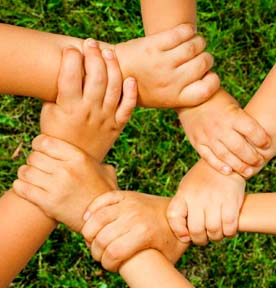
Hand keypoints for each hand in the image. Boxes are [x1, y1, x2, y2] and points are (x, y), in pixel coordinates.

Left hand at [13, 135, 116, 231]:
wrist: (102, 219)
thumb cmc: (104, 193)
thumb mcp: (106, 172)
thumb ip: (96, 161)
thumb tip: (93, 158)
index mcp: (79, 158)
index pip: (46, 142)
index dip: (38, 144)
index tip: (40, 149)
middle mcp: (67, 170)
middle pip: (34, 156)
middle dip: (33, 160)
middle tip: (38, 166)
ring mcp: (57, 187)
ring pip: (26, 171)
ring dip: (25, 173)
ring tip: (31, 177)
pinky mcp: (48, 203)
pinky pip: (23, 188)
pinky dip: (20, 186)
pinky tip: (26, 187)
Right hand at [41, 40, 136, 161]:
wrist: (73, 161)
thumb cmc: (58, 133)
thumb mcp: (49, 112)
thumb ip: (58, 92)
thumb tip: (67, 69)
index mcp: (69, 107)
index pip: (71, 75)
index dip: (71, 57)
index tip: (71, 49)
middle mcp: (89, 111)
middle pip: (96, 77)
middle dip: (94, 55)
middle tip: (91, 43)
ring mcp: (106, 118)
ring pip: (114, 87)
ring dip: (113, 67)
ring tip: (108, 52)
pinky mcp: (117, 126)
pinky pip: (128, 107)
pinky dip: (131, 93)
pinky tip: (130, 79)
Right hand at [81, 191, 187, 271]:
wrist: (178, 214)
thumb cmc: (172, 239)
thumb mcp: (167, 260)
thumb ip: (152, 271)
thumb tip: (140, 286)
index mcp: (143, 233)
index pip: (112, 254)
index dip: (106, 265)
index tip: (110, 266)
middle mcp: (134, 216)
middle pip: (102, 238)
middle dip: (96, 252)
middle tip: (100, 256)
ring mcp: (129, 203)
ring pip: (97, 218)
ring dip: (89, 233)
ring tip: (93, 240)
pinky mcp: (126, 194)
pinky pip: (102, 199)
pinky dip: (92, 209)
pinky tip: (89, 219)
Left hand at [115, 24, 219, 107]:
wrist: (116, 74)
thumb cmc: (143, 88)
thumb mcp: (163, 100)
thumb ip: (184, 94)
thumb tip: (208, 78)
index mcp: (174, 98)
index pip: (206, 90)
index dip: (213, 80)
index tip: (206, 76)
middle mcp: (170, 82)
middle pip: (203, 63)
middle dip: (206, 58)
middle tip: (199, 57)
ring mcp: (161, 63)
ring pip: (195, 46)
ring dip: (198, 42)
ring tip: (193, 44)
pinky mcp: (154, 45)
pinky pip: (182, 33)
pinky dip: (188, 31)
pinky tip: (185, 34)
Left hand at [167, 160, 245, 244]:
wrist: (225, 162)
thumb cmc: (203, 180)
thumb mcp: (187, 187)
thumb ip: (183, 206)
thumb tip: (184, 234)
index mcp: (184, 193)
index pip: (173, 216)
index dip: (178, 231)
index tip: (186, 235)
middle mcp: (197, 196)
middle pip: (195, 230)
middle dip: (200, 240)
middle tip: (204, 237)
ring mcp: (214, 199)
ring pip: (213, 231)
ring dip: (215, 237)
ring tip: (216, 232)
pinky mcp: (231, 201)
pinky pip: (229, 226)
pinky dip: (229, 232)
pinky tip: (228, 228)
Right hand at [177, 89, 270, 176]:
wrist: (189, 100)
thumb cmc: (216, 101)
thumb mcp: (232, 104)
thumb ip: (242, 121)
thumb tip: (256, 139)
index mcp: (232, 115)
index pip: (252, 131)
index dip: (262, 140)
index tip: (267, 145)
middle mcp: (220, 127)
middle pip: (240, 147)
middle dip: (253, 158)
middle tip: (260, 162)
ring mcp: (207, 136)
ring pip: (225, 156)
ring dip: (239, 166)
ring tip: (248, 172)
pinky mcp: (197, 142)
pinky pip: (209, 158)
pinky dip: (219, 166)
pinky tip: (229, 171)